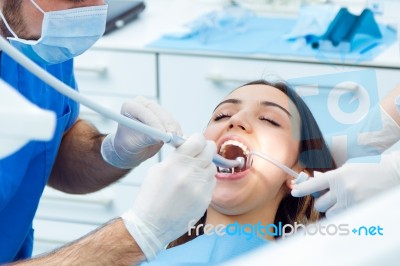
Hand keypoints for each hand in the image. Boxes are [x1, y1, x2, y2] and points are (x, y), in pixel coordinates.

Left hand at [101, 96, 181, 168]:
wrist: (131, 149)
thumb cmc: (127, 145)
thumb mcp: (133, 143)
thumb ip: (145, 138)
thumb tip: (159, 137)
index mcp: (130, 106)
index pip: (144, 112)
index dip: (154, 122)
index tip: (161, 134)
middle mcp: (142, 104)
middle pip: (158, 112)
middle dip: (167, 125)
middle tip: (173, 136)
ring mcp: (154, 109)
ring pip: (167, 117)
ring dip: (173, 128)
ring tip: (177, 139)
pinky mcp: (163, 116)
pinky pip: (172, 122)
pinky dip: (176, 130)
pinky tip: (178, 138)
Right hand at [121, 134, 216, 259]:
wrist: (152, 225)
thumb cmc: (151, 197)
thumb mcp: (158, 169)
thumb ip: (176, 157)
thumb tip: (189, 148)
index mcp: (177, 162)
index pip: (198, 140)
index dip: (197, 139)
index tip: (195, 142)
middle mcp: (191, 173)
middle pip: (211, 150)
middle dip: (205, 149)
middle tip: (199, 154)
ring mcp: (201, 186)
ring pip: (212, 167)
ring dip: (205, 167)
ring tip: (192, 176)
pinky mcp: (206, 199)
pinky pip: (212, 183)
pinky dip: (205, 183)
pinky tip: (193, 189)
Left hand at [291, 151, 399, 217]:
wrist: (393, 173)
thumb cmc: (370, 168)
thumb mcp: (348, 168)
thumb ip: (331, 177)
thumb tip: (316, 184)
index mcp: (337, 176)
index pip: (313, 185)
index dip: (301, 189)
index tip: (294, 192)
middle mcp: (343, 189)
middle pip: (319, 204)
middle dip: (322, 202)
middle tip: (330, 196)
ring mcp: (352, 202)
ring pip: (330, 213)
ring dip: (333, 209)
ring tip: (344, 200)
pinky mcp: (361, 210)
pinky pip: (344, 217)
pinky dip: (344, 213)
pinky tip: (351, 204)